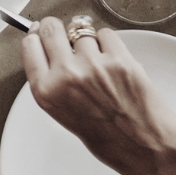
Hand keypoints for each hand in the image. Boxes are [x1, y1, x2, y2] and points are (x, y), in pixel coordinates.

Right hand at [19, 16, 175, 174]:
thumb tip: (50, 53)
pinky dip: (110, 44)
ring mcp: (93, 64)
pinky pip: (107, 35)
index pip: (30, 46)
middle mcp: (66, 75)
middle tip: (68, 37)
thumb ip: (54, 83)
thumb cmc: (108, 138)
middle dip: (58, 30)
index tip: (42, 33)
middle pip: (52, 28)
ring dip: (90, 43)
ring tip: (101, 66)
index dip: (38, 37)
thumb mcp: (64, 114)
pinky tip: (115, 64)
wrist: (145, 145)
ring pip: (83, 32)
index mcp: (47, 92)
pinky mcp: (119, 58)